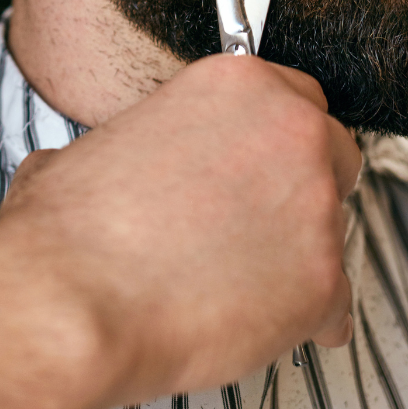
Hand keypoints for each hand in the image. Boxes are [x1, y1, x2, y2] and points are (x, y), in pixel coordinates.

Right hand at [0, 54, 361, 401]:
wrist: (72, 302)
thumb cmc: (72, 229)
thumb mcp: (101, 144)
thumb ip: (144, 142)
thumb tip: (119, 165)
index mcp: (240, 84)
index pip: (297, 98)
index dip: (275, 142)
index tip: (260, 168)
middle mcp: (291, 132)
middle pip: (333, 154)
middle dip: (303, 189)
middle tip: (257, 225)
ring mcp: (316, 206)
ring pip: (334, 230)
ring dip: (299, 255)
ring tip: (238, 286)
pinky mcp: (323, 281)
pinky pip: (335, 303)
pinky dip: (306, 318)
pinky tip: (261, 324)